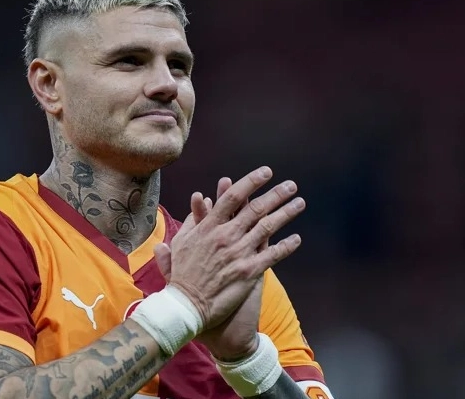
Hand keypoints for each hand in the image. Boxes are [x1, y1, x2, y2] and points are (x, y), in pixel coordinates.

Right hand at [161, 166, 304, 330]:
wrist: (187, 306)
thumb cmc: (181, 276)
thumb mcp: (180, 243)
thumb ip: (191, 221)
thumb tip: (200, 200)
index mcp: (208, 227)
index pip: (233, 197)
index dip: (251, 182)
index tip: (265, 173)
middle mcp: (225, 236)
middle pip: (255, 208)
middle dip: (276, 194)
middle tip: (291, 184)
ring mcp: (238, 253)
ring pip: (268, 227)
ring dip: (286, 213)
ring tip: (300, 203)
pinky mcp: (249, 272)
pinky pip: (272, 255)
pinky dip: (286, 246)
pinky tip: (297, 238)